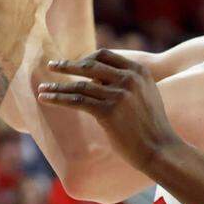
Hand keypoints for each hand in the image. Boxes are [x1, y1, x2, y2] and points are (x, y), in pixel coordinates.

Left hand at [37, 49, 182, 168]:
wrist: (160, 148)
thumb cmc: (152, 125)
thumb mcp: (146, 94)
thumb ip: (128, 82)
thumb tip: (99, 79)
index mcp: (138, 71)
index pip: (105, 55)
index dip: (85, 58)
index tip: (72, 64)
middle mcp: (129, 79)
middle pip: (90, 65)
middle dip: (67, 66)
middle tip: (51, 66)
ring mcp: (119, 95)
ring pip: (80, 84)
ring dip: (58, 86)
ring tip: (42, 88)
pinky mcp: (109, 112)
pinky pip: (77, 101)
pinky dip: (58, 98)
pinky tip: (46, 99)